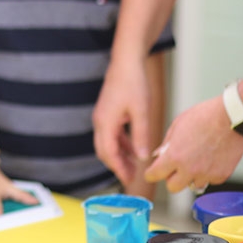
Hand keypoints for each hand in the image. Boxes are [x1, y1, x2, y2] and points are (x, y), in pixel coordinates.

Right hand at [92, 57, 151, 185]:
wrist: (125, 62)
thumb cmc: (133, 83)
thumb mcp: (141, 111)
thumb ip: (140, 136)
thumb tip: (142, 158)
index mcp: (105, 122)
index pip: (108, 153)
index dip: (118, 168)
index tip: (129, 180)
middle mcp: (100, 121)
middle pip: (104, 150)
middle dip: (117, 165)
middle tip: (132, 177)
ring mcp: (102, 117)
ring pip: (107, 143)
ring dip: (119, 156)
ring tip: (135, 166)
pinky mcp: (108, 113)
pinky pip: (111, 134)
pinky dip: (121, 144)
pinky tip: (134, 149)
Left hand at [145, 95, 242, 191]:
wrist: (230, 117)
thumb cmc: (202, 117)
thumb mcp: (177, 126)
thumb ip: (166, 144)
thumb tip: (158, 156)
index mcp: (174, 156)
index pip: (155, 175)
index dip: (151, 174)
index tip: (152, 174)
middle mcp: (189, 168)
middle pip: (173, 187)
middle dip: (171, 179)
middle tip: (174, 169)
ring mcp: (206, 174)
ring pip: (193, 185)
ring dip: (192, 177)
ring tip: (196, 161)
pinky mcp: (221, 175)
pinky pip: (210, 181)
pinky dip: (209, 174)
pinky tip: (211, 159)